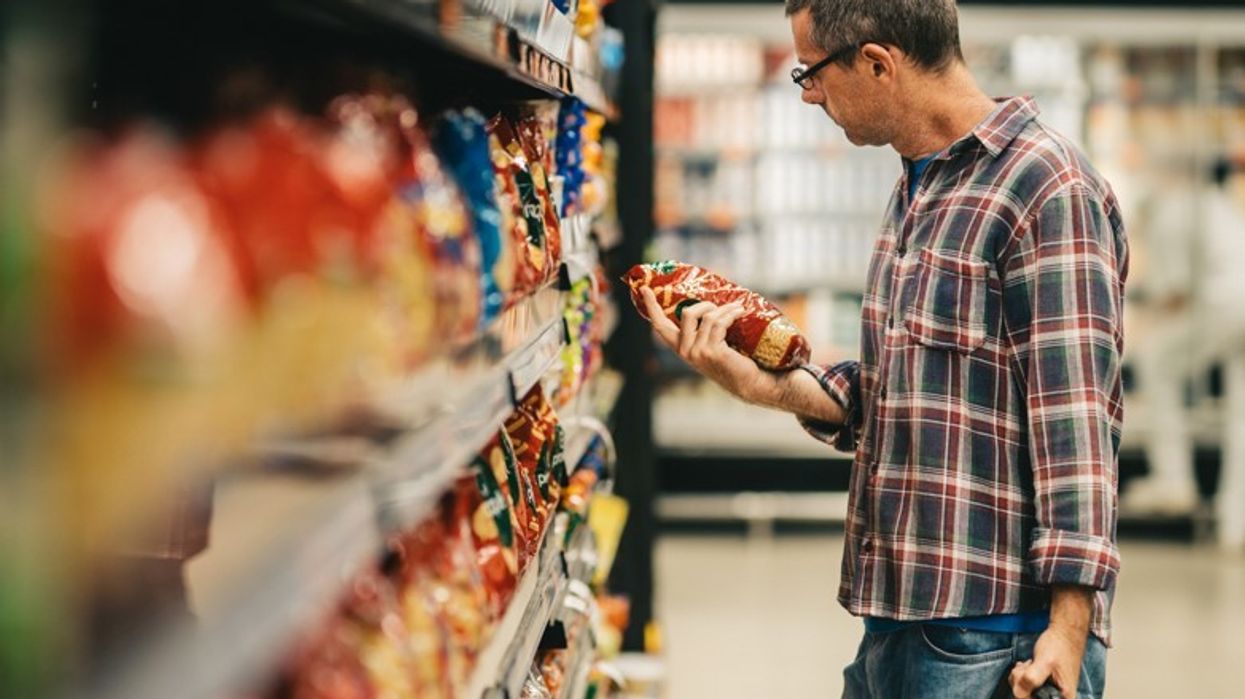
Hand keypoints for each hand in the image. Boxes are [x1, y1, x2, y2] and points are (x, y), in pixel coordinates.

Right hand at [640, 286, 762, 399]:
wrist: (747, 382)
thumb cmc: (730, 362)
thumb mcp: (708, 346)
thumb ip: (700, 331)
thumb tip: (706, 303)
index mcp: (680, 348)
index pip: (660, 326)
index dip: (651, 306)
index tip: (645, 289)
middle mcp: (685, 351)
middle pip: (687, 313)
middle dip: (705, 304)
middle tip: (719, 307)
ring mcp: (698, 352)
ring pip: (708, 316)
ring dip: (725, 309)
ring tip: (736, 308)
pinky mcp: (713, 351)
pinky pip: (721, 323)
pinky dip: (732, 314)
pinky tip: (740, 312)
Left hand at [1008, 623, 1086, 697]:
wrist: (1065, 634)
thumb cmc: (1060, 647)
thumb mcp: (1044, 662)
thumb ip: (1032, 678)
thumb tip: (1018, 693)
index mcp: (1063, 698)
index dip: (1025, 694)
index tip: (1026, 677)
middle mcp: (1059, 698)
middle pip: (1027, 698)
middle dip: (1021, 682)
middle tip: (1028, 666)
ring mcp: (1050, 692)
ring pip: (1023, 692)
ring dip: (1020, 676)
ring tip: (1030, 664)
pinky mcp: (1044, 686)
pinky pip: (1025, 686)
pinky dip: (1022, 675)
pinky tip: (1028, 666)